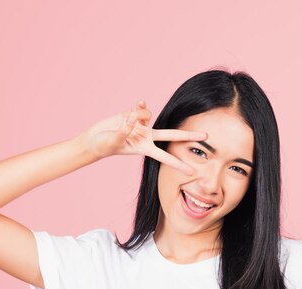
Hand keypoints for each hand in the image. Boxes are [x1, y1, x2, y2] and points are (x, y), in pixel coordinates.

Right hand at [81, 100, 206, 174]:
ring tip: (125, 120)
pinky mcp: (135, 116)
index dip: (178, 164)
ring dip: (139, 114)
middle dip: (189, 136)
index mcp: (144, 148)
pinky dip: (140, 106)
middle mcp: (147, 137)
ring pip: (149, 116)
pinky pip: (142, 107)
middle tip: (207, 136)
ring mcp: (142, 126)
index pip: (165, 157)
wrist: (94, 139)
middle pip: (172, 136)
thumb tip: (134, 120)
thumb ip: (124, 131)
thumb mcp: (113, 141)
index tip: (192, 172)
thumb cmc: (103, 146)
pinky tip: (138, 103)